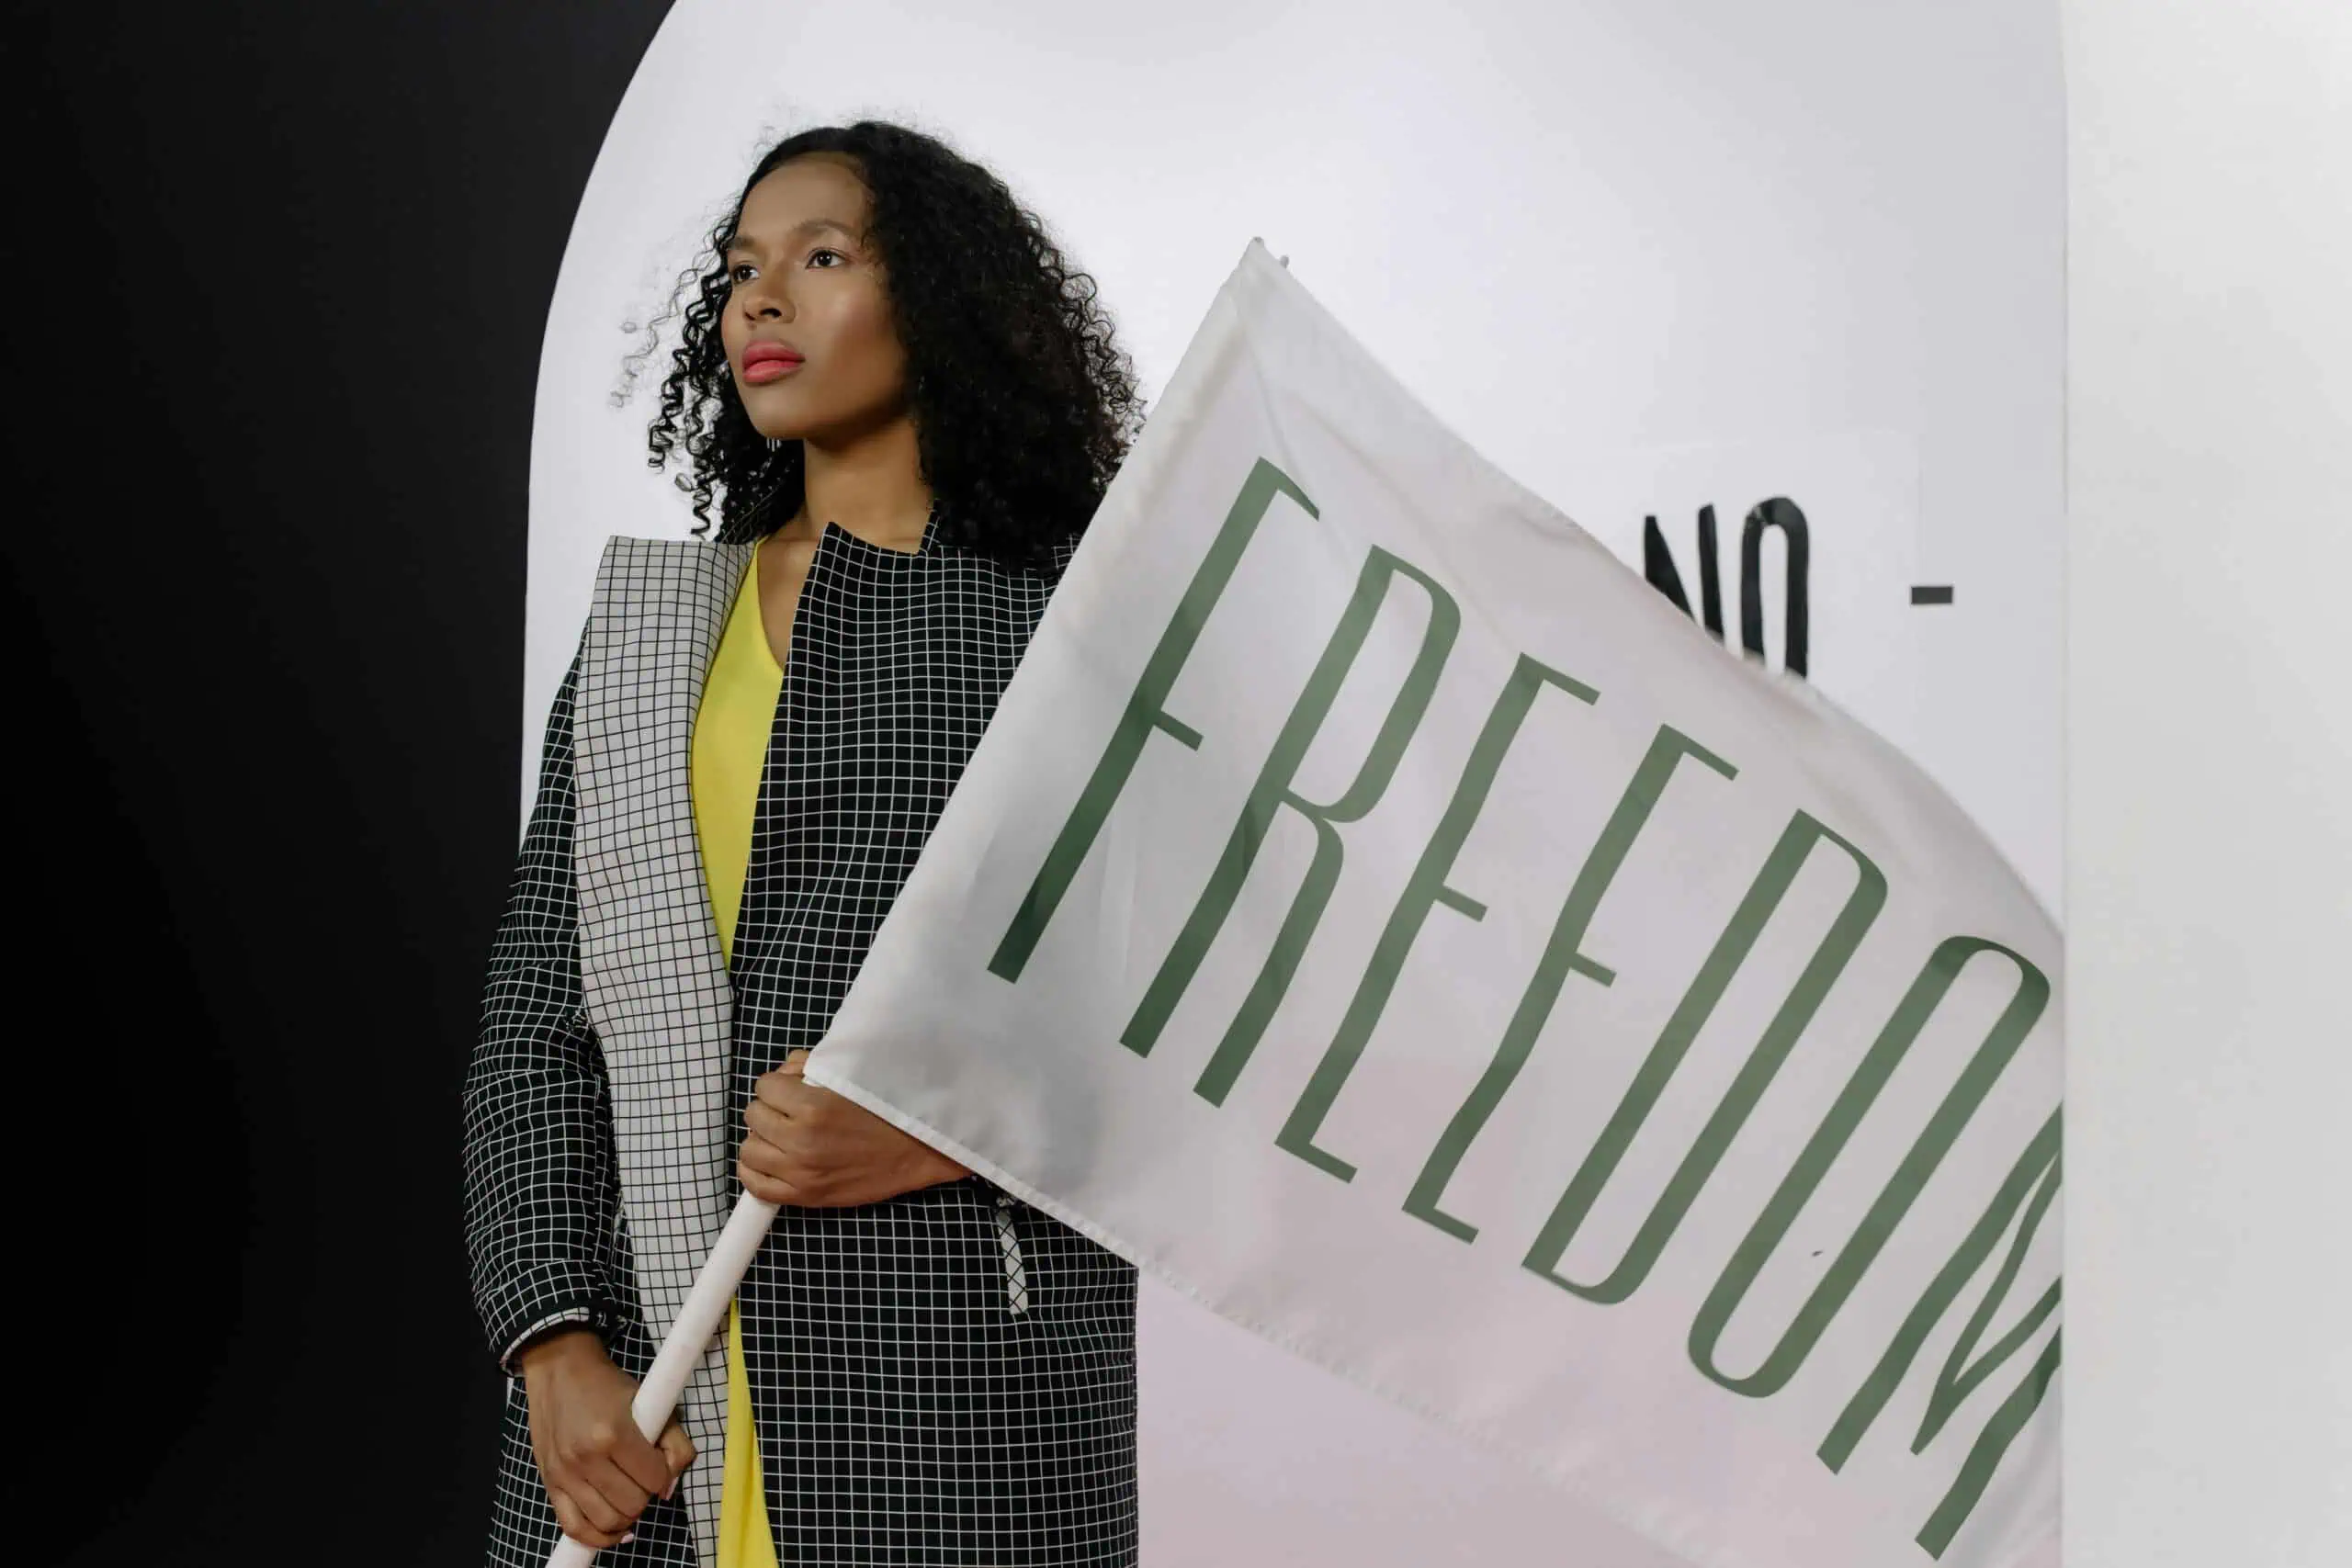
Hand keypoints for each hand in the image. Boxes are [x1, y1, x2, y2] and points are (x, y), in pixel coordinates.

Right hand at [518, 1328, 694, 1549]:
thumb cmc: (607, 1385)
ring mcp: (564, 1474)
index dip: (664, 1475)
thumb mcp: (651, 1402)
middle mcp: (586, 1457)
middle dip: (645, 1495)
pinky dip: (597, 1537)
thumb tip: (669, 1487)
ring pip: (607, 1521)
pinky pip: (574, 1528)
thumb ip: (675, 1443)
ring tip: (629, 1499)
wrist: (559, 1371)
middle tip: (642, 1477)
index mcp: (613, 1433)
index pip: (654, 1479)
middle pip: (632, 1504)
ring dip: (626, 1516)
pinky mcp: (550, 1484)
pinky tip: (614, 1530)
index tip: (659, 1463)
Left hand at [738, 1049, 969, 1206]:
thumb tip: (781, 1075)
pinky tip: (771, 1160)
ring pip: (749, 1150)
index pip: (764, 1086)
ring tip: (783, 1135)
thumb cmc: (887, 1107)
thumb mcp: (852, 1075)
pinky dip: (756, 1171)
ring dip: (763, 1138)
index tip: (793, 1088)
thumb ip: (811, 1068)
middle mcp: (800, 1141)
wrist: (917, 1149)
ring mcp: (800, 1172)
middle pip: (754, 1115)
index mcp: (812, 1107)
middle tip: (791, 1111)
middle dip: (770, 1108)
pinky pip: (757, 1186)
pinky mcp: (806, 1196)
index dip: (778, 1084)